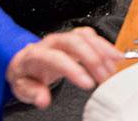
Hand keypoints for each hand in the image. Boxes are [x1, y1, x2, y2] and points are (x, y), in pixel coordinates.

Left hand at [6, 27, 120, 108]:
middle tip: (105, 77)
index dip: (74, 70)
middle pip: (75, 42)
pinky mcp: (76, 38)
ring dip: (103, 50)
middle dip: (93, 58)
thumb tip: (43, 100)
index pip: (57, 58)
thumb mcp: (23, 87)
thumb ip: (33, 93)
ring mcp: (65, 37)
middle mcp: (53, 42)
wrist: (25, 60)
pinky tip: (114, 57)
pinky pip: (92, 36)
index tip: (88, 84)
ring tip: (113, 68)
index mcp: (37, 53)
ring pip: (86, 36)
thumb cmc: (26, 73)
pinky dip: (105, 45)